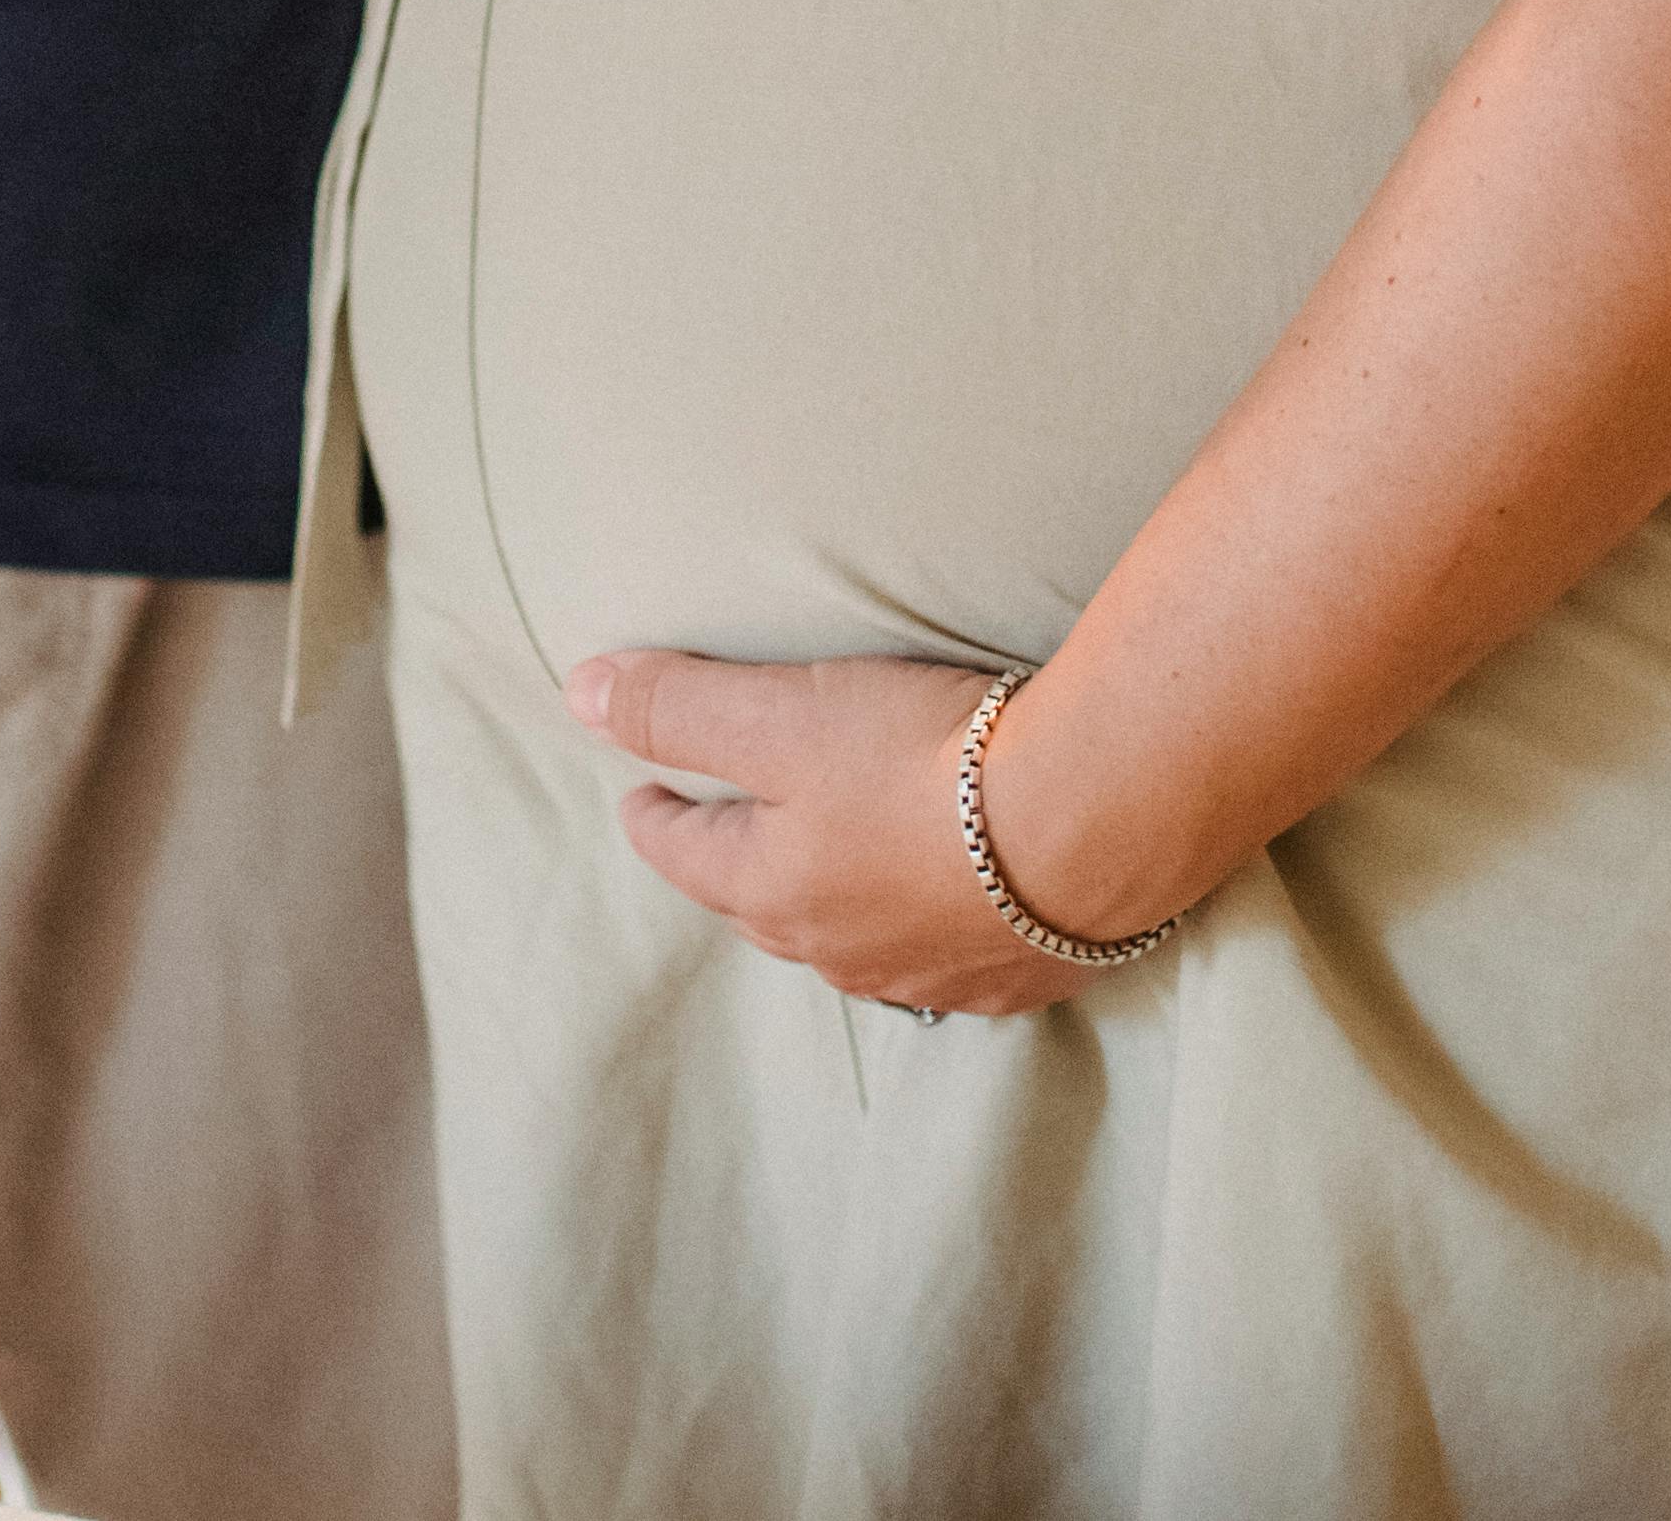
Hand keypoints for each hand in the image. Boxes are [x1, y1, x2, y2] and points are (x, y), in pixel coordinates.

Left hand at [566, 646, 1096, 1016]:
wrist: (1091, 822)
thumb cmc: (921, 760)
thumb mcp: (780, 716)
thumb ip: (681, 707)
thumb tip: (579, 694)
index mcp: (774, 891)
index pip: (686, 852)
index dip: (655, 816)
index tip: (637, 796)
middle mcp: (841, 950)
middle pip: (761, 906)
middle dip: (734, 868)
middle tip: (721, 830)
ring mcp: (932, 974)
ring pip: (849, 940)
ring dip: (827, 903)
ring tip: (824, 866)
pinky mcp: (1016, 976)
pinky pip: (940, 958)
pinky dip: (920, 926)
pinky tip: (939, 906)